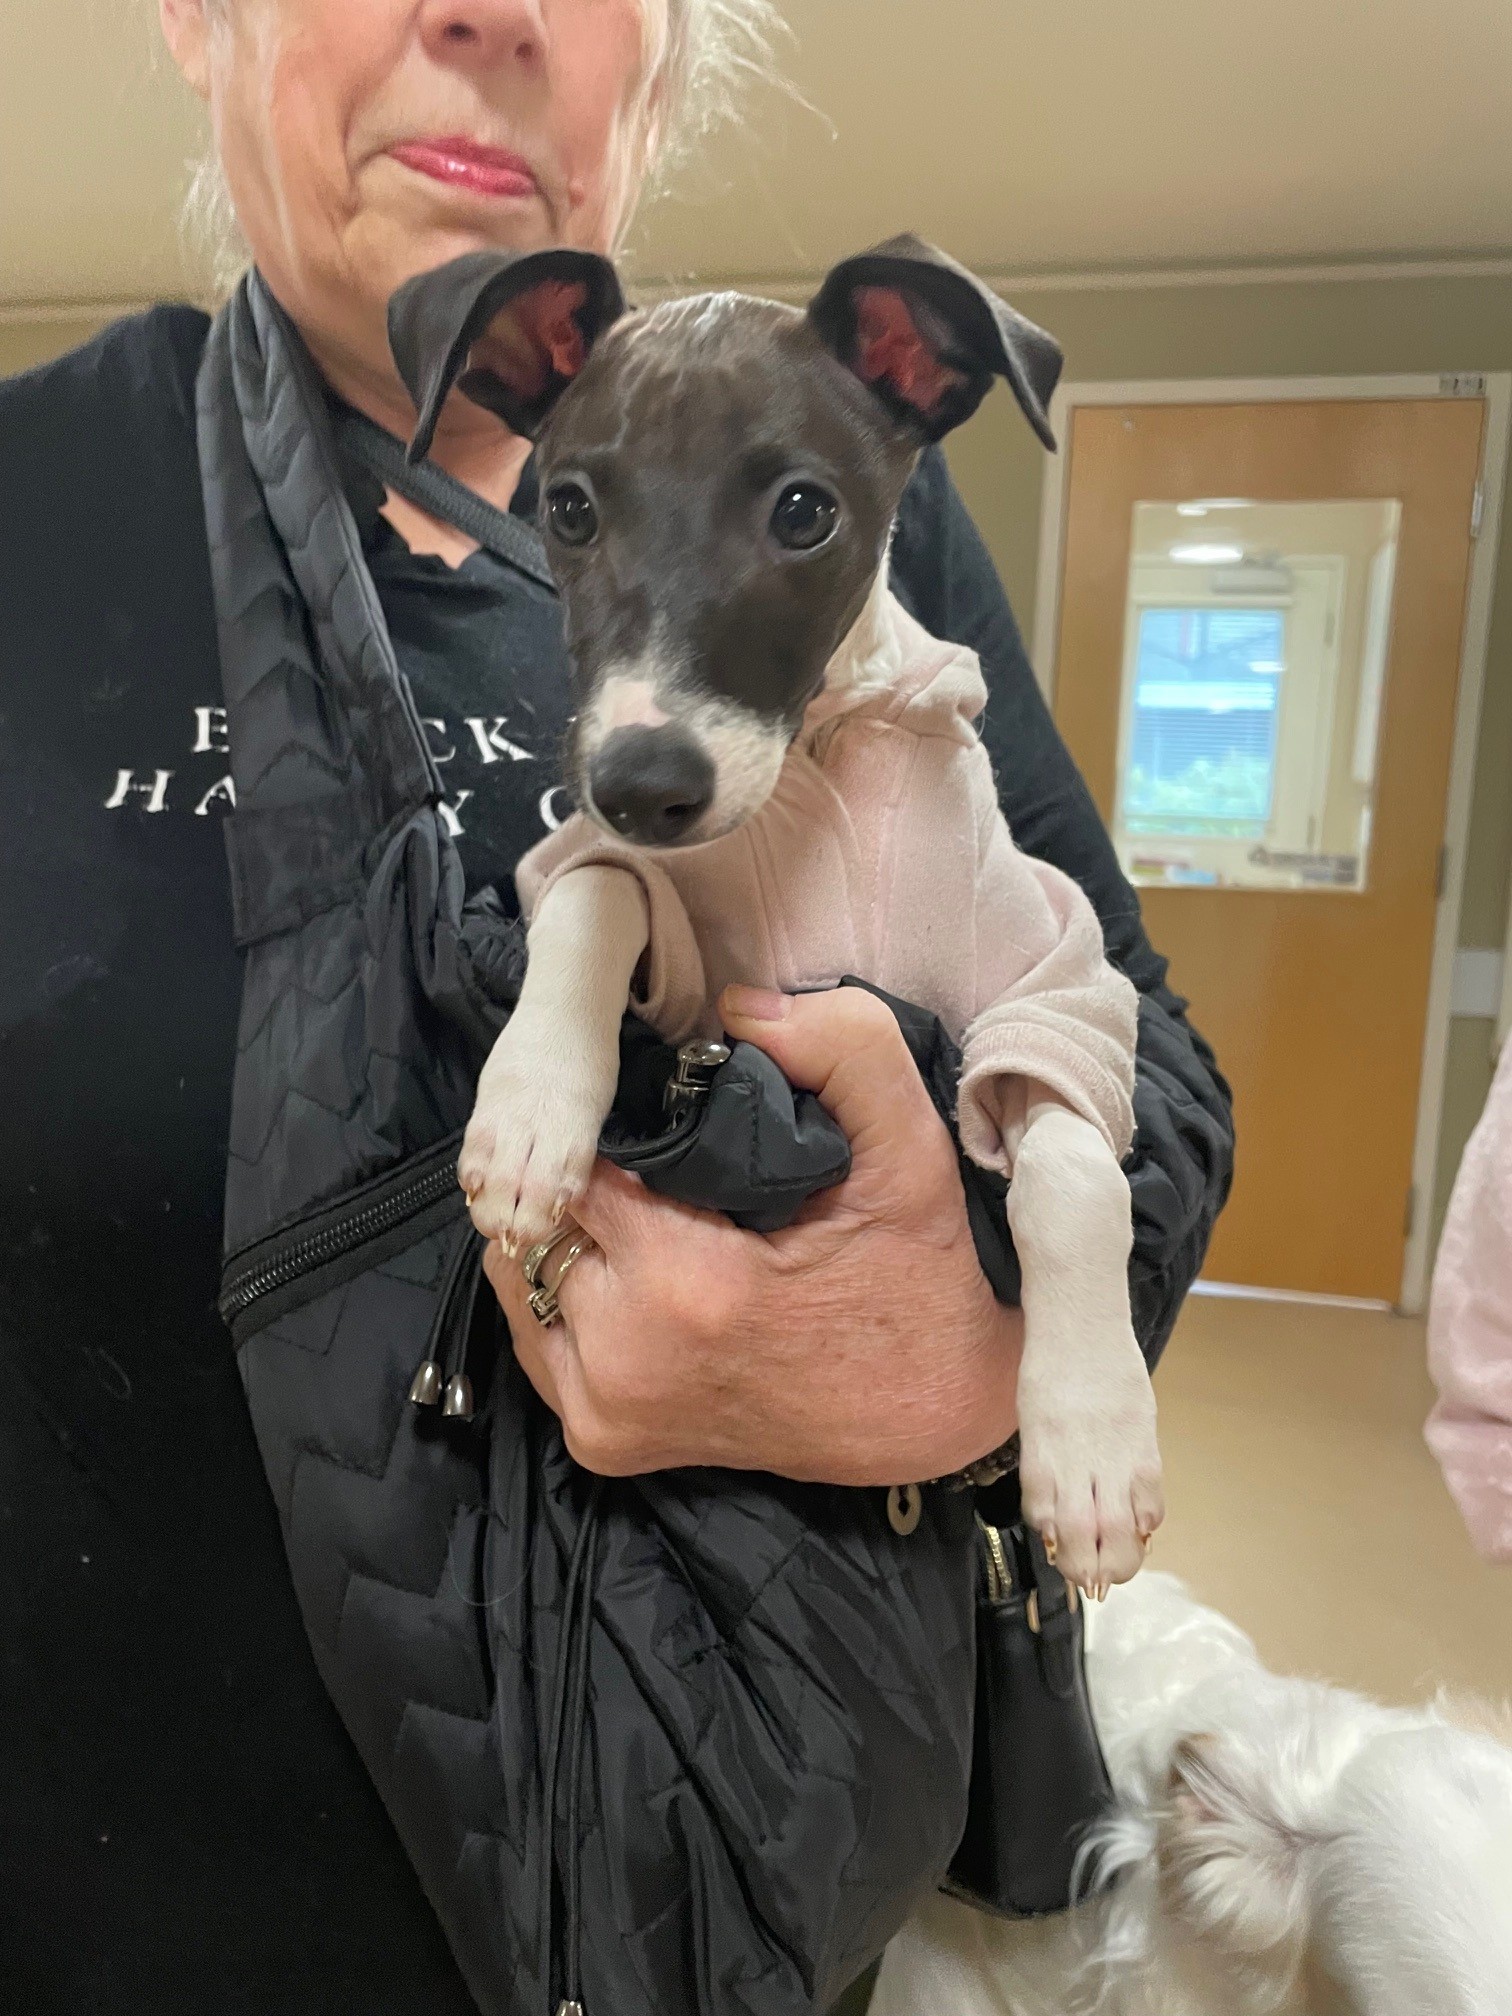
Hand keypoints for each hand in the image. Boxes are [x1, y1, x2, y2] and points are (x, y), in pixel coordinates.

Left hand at [484, 983, 1022, 1485]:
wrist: (925, 1417)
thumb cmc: (916, 1280)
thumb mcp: (907, 1153)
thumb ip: (844, 1051)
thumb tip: (738, 1005)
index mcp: (681, 1285)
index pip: (570, 1163)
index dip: (604, 1122)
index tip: (652, 1111)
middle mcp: (620, 1358)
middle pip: (541, 1217)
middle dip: (583, 1178)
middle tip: (651, 1163)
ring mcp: (601, 1409)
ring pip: (525, 1275)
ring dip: (569, 1233)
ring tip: (641, 1212)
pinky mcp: (600, 1440)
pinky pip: (538, 1336)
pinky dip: (566, 1293)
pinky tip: (626, 1267)